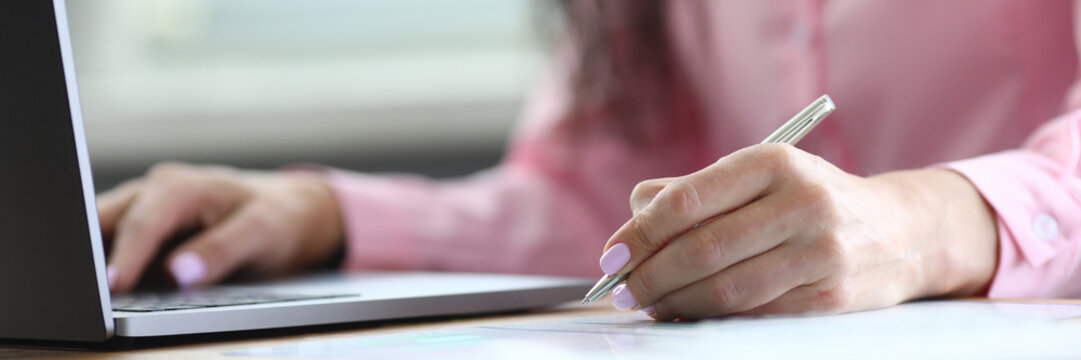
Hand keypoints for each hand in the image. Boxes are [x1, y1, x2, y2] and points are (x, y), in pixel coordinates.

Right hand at [97, 163, 342, 291]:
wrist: (289, 210)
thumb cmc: (277, 217)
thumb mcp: (262, 233)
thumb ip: (222, 251)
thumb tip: (180, 274)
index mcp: (180, 187)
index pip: (142, 223)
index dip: (126, 257)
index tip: (111, 287)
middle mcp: (153, 191)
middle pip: (106, 224)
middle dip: (91, 255)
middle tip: (84, 295)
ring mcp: (143, 209)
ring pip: (101, 233)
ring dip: (94, 260)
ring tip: (91, 295)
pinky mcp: (142, 229)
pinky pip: (112, 245)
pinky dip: (107, 264)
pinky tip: (109, 289)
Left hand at [599, 144, 996, 319]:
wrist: (903, 232)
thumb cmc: (809, 200)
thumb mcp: (760, 176)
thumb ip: (695, 190)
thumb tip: (634, 213)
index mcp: (774, 162)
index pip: (689, 200)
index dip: (641, 232)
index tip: (612, 253)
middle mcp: (801, 202)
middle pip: (703, 249)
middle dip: (650, 275)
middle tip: (620, 289)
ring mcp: (820, 252)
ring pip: (726, 289)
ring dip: (675, 302)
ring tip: (648, 303)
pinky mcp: (830, 297)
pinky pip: (754, 313)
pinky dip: (710, 317)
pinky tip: (686, 313)